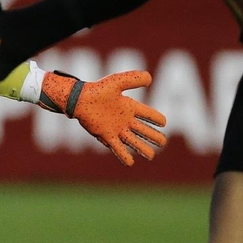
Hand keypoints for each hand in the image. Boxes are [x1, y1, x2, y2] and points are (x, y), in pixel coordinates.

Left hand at [37, 70, 167, 165]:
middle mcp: (124, 119)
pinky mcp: (106, 135)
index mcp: (129, 106)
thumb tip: (150, 78)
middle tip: (162, 142)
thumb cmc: (97, 90)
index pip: (146, 113)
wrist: (79, 100)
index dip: (155, 118)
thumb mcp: (117, 82)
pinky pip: (117, 147)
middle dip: (153, 136)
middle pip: (142, 129)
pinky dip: (123, 155)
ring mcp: (115, 128)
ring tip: (151, 155)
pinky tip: (130, 163)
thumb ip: (133, 79)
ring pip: (132, 140)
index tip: (163, 122)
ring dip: (142, 147)